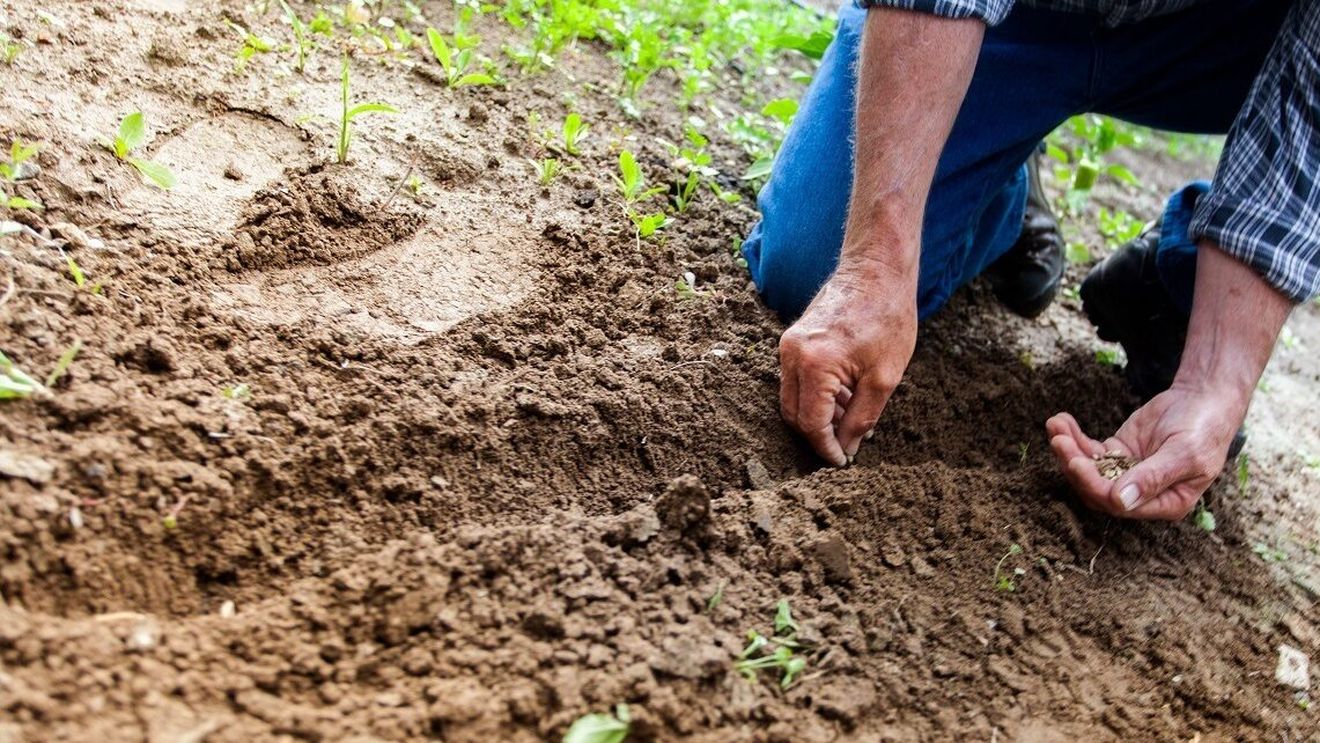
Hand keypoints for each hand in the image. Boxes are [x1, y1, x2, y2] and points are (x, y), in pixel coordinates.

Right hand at [778, 267, 916, 465]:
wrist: (876, 270)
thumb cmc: (887, 318)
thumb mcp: (884, 378)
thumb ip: (861, 418)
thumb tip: (846, 448)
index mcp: (814, 364)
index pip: (811, 423)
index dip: (825, 448)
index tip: (842, 462)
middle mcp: (792, 354)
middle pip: (793, 414)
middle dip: (818, 435)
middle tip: (846, 446)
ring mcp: (788, 345)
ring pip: (792, 398)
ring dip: (818, 415)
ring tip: (852, 418)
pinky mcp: (792, 339)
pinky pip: (796, 380)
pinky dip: (816, 395)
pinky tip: (845, 397)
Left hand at [1046, 382, 1246, 519]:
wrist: (1204, 399)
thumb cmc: (1203, 429)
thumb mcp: (1184, 453)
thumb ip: (1153, 477)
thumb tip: (1121, 502)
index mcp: (1165, 503)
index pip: (1120, 505)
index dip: (1094, 486)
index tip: (1076, 462)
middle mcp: (1142, 494)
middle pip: (1097, 489)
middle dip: (1074, 466)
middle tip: (1059, 441)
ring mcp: (1127, 473)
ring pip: (1089, 470)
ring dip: (1068, 450)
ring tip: (1055, 426)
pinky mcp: (1117, 452)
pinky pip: (1089, 450)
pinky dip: (1073, 437)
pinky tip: (1061, 421)